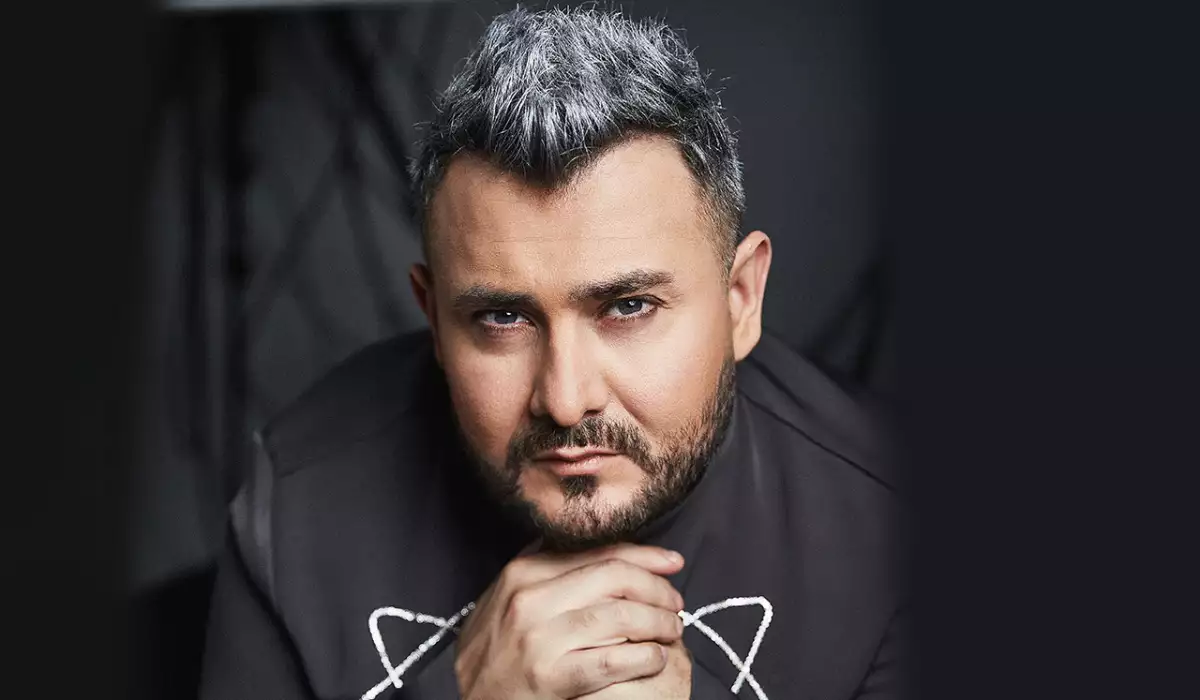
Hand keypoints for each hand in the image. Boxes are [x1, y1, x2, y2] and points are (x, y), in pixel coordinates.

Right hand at [455, 543, 686, 698]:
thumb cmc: (494, 646)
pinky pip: (611, 662)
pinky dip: (643, 658)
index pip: (599, 552)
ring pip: (618, 618)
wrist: (463, 697)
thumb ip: (545, 567)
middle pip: (614, 578)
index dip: (645, 555)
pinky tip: (656, 658)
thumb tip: (592, 542)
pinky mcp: (548, 676)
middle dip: (656, 588)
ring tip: (672, 630)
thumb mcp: (507, 595)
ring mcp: (538, 638)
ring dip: (657, 622)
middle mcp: (530, 598)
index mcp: (524, 571)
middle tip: (676, 602)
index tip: (672, 562)